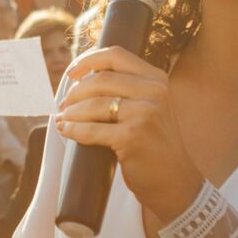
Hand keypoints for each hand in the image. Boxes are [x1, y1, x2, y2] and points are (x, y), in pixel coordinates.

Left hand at [54, 47, 204, 224]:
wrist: (175, 181)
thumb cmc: (155, 145)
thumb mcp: (151, 107)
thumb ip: (127, 89)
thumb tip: (81, 78)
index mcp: (156, 79)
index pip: (116, 55)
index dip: (88, 60)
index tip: (71, 73)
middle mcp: (154, 92)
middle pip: (100, 80)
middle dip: (75, 92)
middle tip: (63, 105)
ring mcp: (145, 113)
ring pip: (94, 104)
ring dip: (71, 113)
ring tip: (63, 119)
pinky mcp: (133, 136)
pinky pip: (92, 129)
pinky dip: (74, 130)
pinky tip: (66, 130)